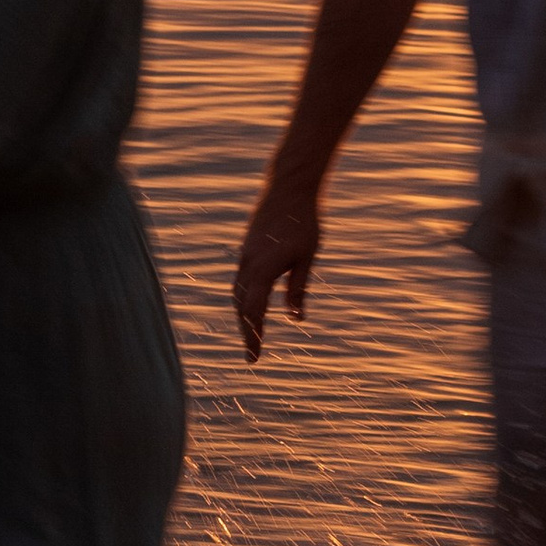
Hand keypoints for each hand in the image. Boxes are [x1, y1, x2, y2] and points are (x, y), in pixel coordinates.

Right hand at [233, 179, 322, 361]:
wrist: (288, 187)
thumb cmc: (304, 221)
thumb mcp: (307, 258)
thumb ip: (298, 289)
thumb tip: (296, 319)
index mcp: (263, 268)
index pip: (254, 312)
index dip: (253, 337)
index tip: (254, 358)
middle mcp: (249, 263)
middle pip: (241, 306)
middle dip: (246, 331)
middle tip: (252, 355)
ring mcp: (245, 254)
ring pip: (238, 292)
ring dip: (243, 315)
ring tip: (252, 334)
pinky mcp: (247, 247)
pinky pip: (240, 279)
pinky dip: (243, 298)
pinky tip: (251, 305)